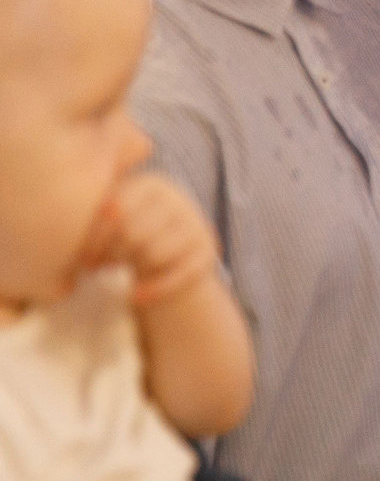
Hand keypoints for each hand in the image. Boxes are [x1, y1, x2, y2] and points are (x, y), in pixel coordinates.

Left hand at [86, 173, 220, 307]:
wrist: (165, 255)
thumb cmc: (126, 234)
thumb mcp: (112, 216)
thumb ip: (94, 214)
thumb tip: (70, 232)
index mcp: (151, 184)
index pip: (117, 211)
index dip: (95, 239)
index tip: (83, 257)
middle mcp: (179, 199)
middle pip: (135, 233)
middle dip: (111, 255)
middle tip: (96, 267)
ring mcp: (197, 225)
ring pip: (155, 254)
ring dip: (132, 269)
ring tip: (117, 271)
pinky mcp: (208, 252)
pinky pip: (178, 275)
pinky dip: (153, 290)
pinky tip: (135, 296)